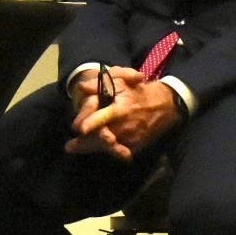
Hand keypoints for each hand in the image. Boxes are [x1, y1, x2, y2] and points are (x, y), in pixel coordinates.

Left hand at [66, 67, 180, 160]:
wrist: (166, 105)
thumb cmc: (138, 91)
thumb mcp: (120, 82)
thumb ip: (100, 84)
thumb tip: (81, 87)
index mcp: (121, 109)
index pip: (104, 117)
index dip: (92, 122)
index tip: (80, 128)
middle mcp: (126, 126)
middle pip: (101, 139)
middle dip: (85, 144)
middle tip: (69, 146)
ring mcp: (132, 138)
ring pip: (108, 148)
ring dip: (91, 148)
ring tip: (73, 148)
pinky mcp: (137, 147)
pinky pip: (118, 153)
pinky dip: (106, 151)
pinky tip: (92, 149)